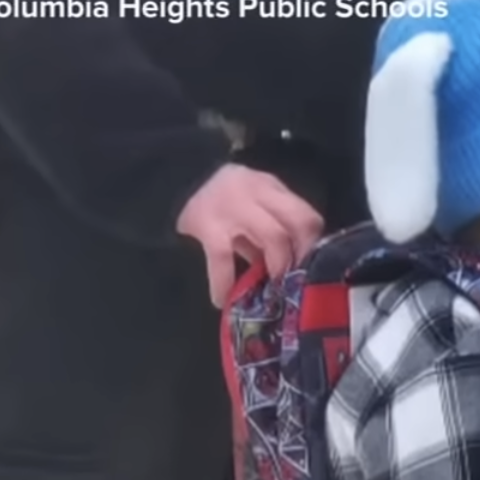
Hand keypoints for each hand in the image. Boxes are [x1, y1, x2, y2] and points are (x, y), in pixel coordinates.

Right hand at [176, 164, 322, 306]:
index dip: (313, 243)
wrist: (166, 179)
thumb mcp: (248, 202)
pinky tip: (223, 300)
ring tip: (271, 288)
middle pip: (296, 223)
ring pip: (273, 236)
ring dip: (277, 266)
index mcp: (268, 186)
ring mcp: (232, 207)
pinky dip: (224, 284)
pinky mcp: (206, 226)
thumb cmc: (216, 198)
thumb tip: (293, 263)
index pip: (305, 214)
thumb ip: (270, 225)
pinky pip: (224, 259)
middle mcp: (255, 192)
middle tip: (295, 279)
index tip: (312, 265)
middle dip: (301, 255)